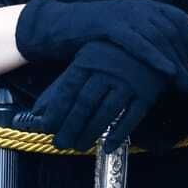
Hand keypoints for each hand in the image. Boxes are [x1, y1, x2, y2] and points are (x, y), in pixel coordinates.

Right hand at [16, 0, 187, 85]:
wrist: (59, 26)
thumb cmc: (91, 33)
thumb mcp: (122, 31)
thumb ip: (142, 36)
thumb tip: (166, 54)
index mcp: (142, 4)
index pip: (175, 17)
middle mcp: (137, 6)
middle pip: (171, 30)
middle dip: (186, 55)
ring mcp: (123, 14)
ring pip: (159, 37)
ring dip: (175, 61)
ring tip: (183, 83)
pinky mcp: (110, 25)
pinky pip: (139, 42)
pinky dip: (156, 57)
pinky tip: (167, 71)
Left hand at [20, 41, 171, 152]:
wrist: (150, 40)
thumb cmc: (109, 54)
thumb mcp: (84, 62)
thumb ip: (62, 85)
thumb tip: (38, 111)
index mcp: (88, 61)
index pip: (68, 89)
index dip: (57, 111)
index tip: (46, 128)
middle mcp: (107, 71)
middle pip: (85, 104)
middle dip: (71, 126)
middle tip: (60, 144)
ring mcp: (128, 83)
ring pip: (106, 112)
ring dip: (91, 132)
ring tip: (79, 147)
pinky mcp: (146, 93)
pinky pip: (131, 117)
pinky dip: (119, 133)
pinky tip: (107, 146)